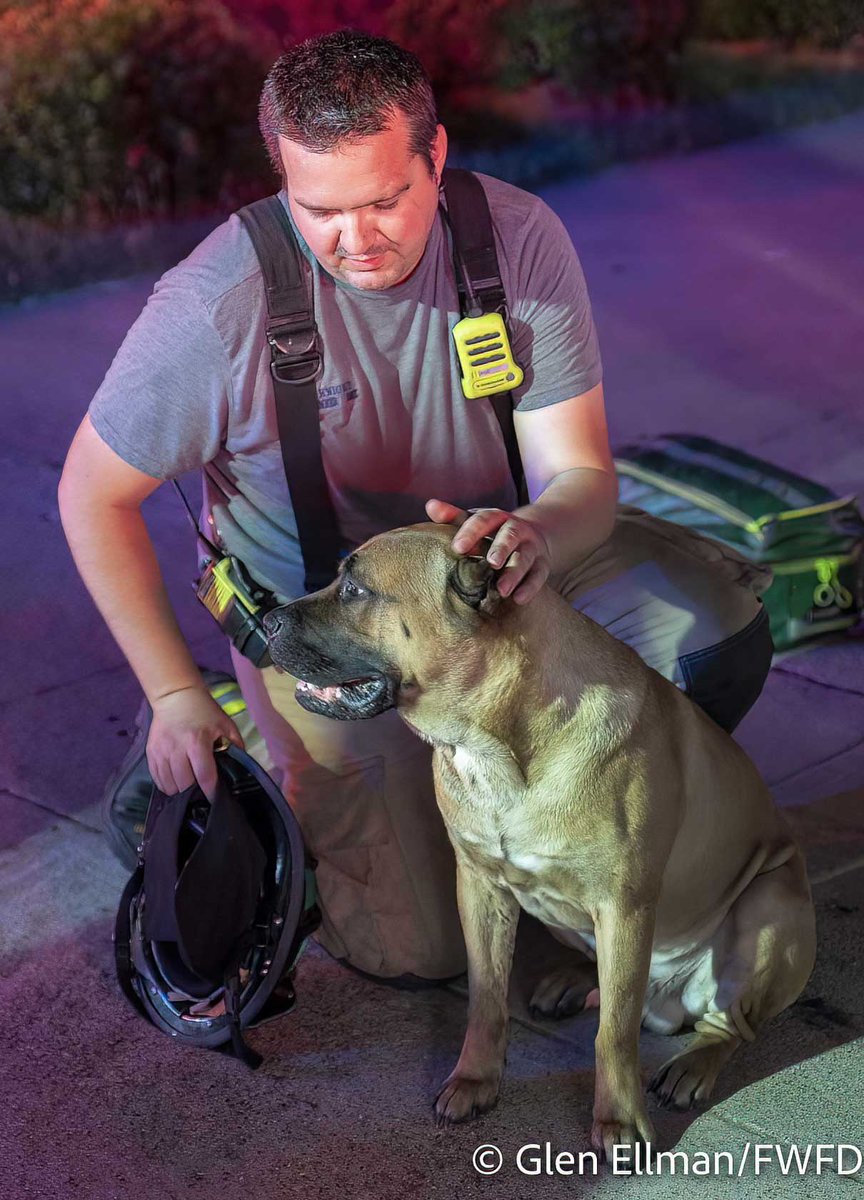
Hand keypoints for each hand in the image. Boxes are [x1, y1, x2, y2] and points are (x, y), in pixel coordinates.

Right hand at [146, 685, 244, 796]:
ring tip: (187, 785)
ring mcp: (161, 751)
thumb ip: (235, 746)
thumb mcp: (226, 725)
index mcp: (198, 742)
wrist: (176, 696)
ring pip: (169, 785)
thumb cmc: (205, 711)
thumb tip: (240, 767)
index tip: (215, 797)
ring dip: (179, 789)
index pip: (204, 776)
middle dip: (194, 791)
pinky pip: (156, 778)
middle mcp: (176, 748)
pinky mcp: (150, 752)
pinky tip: (175, 781)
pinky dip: (166, 784)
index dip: (211, 791)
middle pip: (184, 784)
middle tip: (200, 789)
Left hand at [425, 498, 551, 603]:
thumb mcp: (476, 522)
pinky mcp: (542, 564)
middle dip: (501, 548)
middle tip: (491, 563)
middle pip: (510, 536)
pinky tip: (519, 599)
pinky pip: (539, 575)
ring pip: (525, 558)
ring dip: (514, 573)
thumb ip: (453, 516)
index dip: (471, 532)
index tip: (457, 548)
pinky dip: (530, 588)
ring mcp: (531, 546)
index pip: (484, 520)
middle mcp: (516, 529)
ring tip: (502, 590)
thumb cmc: (493, 532)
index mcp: (496, 517)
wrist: (533, 534)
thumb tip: (430, 505)